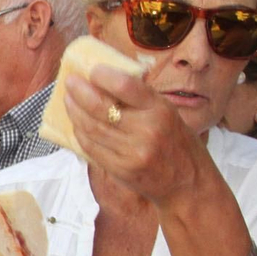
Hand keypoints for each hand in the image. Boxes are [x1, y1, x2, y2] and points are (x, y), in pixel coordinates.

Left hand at [63, 66, 205, 206]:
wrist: (188, 185)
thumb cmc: (179, 144)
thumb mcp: (169, 114)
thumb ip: (142, 100)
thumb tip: (109, 80)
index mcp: (160, 110)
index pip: (125, 87)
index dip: (104, 77)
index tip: (93, 70)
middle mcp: (146, 130)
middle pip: (101, 108)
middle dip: (80, 92)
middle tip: (70, 81)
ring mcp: (131, 152)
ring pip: (92, 128)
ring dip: (75, 112)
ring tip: (68, 99)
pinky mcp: (120, 170)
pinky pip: (92, 148)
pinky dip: (80, 134)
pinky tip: (76, 123)